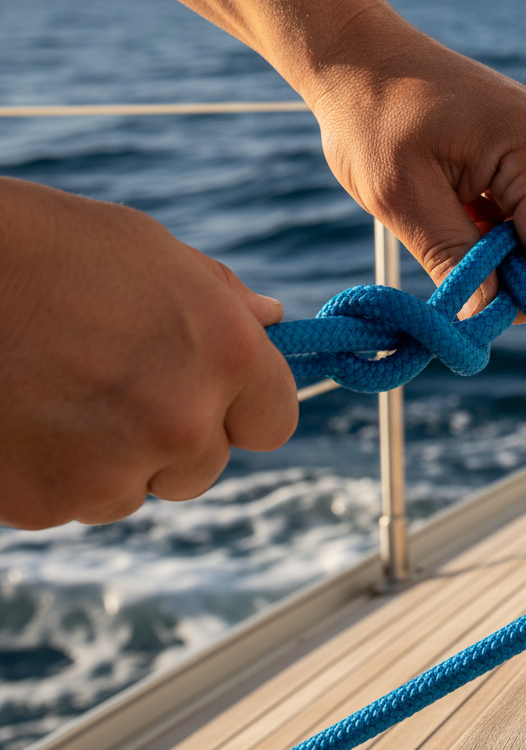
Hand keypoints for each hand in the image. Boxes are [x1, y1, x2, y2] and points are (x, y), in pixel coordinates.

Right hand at [0, 179, 297, 528]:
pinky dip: (55, 472)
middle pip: (204, 466)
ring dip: (112, 459)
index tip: (217, 397)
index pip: (275, 422)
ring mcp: (114, 470)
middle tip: (119, 384)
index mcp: (227, 354)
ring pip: (134, 489)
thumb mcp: (156, 253)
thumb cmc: (54, 246)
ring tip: (62, 392)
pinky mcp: (46, 503)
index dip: (244, 410)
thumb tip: (270, 318)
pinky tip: (27, 415)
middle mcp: (183, 422)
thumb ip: (223, 299)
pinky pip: (72, 501)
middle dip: (173, 438)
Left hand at [301, 6, 525, 315]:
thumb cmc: (372, 119)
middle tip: (458, 272)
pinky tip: (463, 212)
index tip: (469, 307)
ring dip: (512, 255)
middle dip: (521, 278)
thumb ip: (454, 259)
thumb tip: (488, 316)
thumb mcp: (401, 198)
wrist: (363, 57)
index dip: (525, 298)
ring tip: (453, 230)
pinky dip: (509, 232)